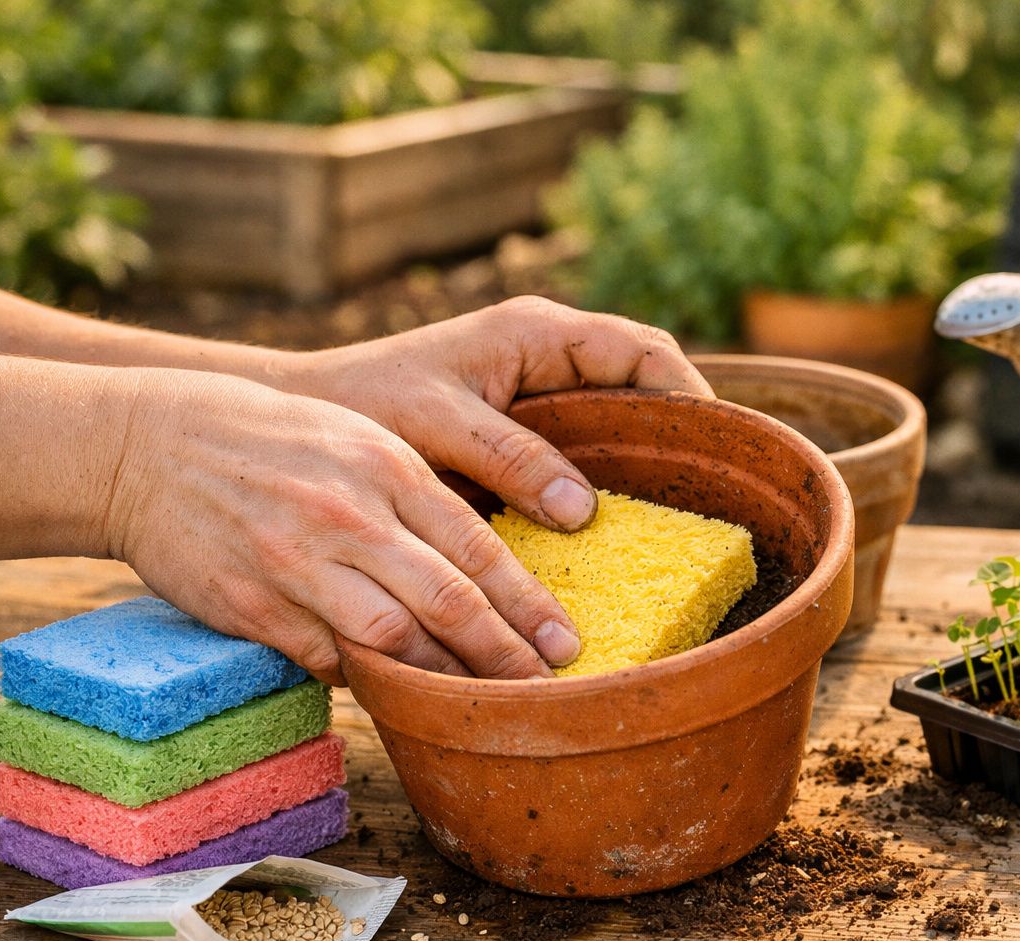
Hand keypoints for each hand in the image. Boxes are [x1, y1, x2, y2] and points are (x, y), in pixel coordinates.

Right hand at [105, 368, 579, 680]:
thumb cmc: (276, 440)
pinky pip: (322, 658)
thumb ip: (422, 497)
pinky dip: (362, 679)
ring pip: (390, 639)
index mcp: (387, 467)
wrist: (151, 442)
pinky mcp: (249, 605)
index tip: (566, 644)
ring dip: (441, 679)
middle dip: (503, 654)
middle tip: (542, 690)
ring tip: (478, 705)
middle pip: (447, 601)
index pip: (477, 549)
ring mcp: (297, 563)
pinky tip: (392, 692)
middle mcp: (349, 516)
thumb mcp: (361, 440)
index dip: (528, 605)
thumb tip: (485, 570)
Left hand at [288, 295, 711, 530]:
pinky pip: (583, 447)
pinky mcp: (520, 429)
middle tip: (709, 492)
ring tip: (674, 518)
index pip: (643, 349)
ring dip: (644, 459)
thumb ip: (509, 456)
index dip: (688, 393)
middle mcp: (547, 355)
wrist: (304, 414)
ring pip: (617, 417)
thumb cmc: (362, 403)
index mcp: (538, 332)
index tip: (716, 444)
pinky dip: (604, 480)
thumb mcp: (437, 424)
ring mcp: (537, 391)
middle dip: (678, 430)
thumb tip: (585, 508)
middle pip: (643, 383)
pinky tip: (610, 530)